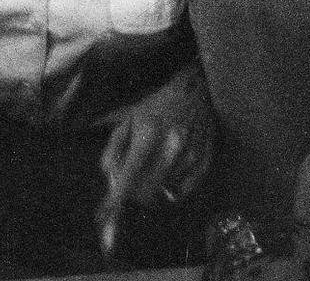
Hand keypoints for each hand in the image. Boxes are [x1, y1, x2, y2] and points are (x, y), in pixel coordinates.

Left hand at [96, 63, 215, 258]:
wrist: (195, 89)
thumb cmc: (156, 106)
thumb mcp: (127, 121)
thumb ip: (113, 152)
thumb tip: (109, 184)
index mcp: (148, 133)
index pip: (128, 179)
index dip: (115, 203)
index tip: (104, 220)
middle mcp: (172, 146)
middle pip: (146, 194)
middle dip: (134, 196)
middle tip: (131, 186)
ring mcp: (191, 155)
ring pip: (164, 194)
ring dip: (154, 191)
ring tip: (154, 171)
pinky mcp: (205, 162)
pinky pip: (183, 192)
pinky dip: (172, 189)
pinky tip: (170, 172)